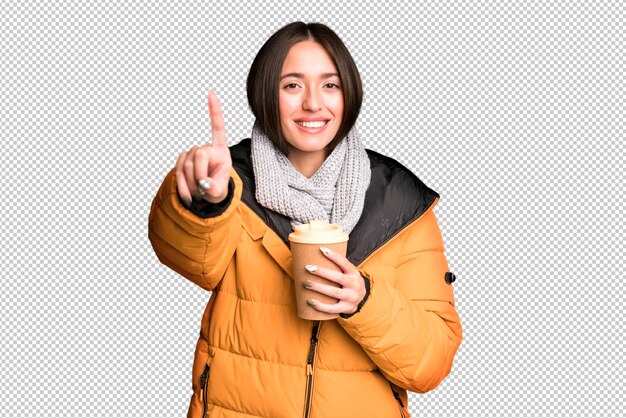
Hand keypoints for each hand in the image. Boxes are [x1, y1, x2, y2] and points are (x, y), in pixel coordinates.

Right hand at [176, 90, 232, 205]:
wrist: (206, 195)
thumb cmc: (217, 189)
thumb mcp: (221, 191)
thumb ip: (215, 188)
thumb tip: (203, 183)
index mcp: (221, 150)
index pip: (218, 128)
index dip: (215, 111)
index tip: (211, 92)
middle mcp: (206, 148)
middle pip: (198, 154)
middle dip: (199, 174)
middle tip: (204, 188)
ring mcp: (191, 153)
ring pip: (186, 165)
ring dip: (192, 183)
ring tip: (199, 191)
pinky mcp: (181, 160)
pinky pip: (178, 173)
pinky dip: (183, 186)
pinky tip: (189, 195)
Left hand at [302, 247, 366, 314]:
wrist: (362, 298)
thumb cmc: (349, 281)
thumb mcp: (349, 272)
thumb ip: (337, 265)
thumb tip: (316, 252)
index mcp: (354, 273)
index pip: (344, 263)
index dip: (334, 256)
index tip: (321, 249)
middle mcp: (354, 285)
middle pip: (337, 277)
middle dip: (322, 272)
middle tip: (308, 267)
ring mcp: (351, 298)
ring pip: (334, 292)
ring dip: (318, 288)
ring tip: (305, 283)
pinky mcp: (346, 308)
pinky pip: (332, 308)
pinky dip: (320, 306)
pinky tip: (310, 301)